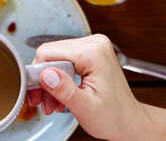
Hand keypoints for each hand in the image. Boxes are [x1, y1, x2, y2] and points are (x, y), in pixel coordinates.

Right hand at [28, 35, 150, 139]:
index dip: (38, 74)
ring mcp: (93, 46)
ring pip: (54, 57)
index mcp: (93, 53)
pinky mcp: (90, 52)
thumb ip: (64, 90)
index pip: (49, 52)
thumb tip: (45, 74)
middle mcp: (94, 43)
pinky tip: (60, 94)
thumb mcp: (86, 108)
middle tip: (44, 102)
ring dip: (49, 82)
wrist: (129, 121)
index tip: (37, 94)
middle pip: (50, 54)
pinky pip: (64, 60)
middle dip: (43, 81)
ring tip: (53, 103)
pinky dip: (58, 78)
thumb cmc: (114, 117)